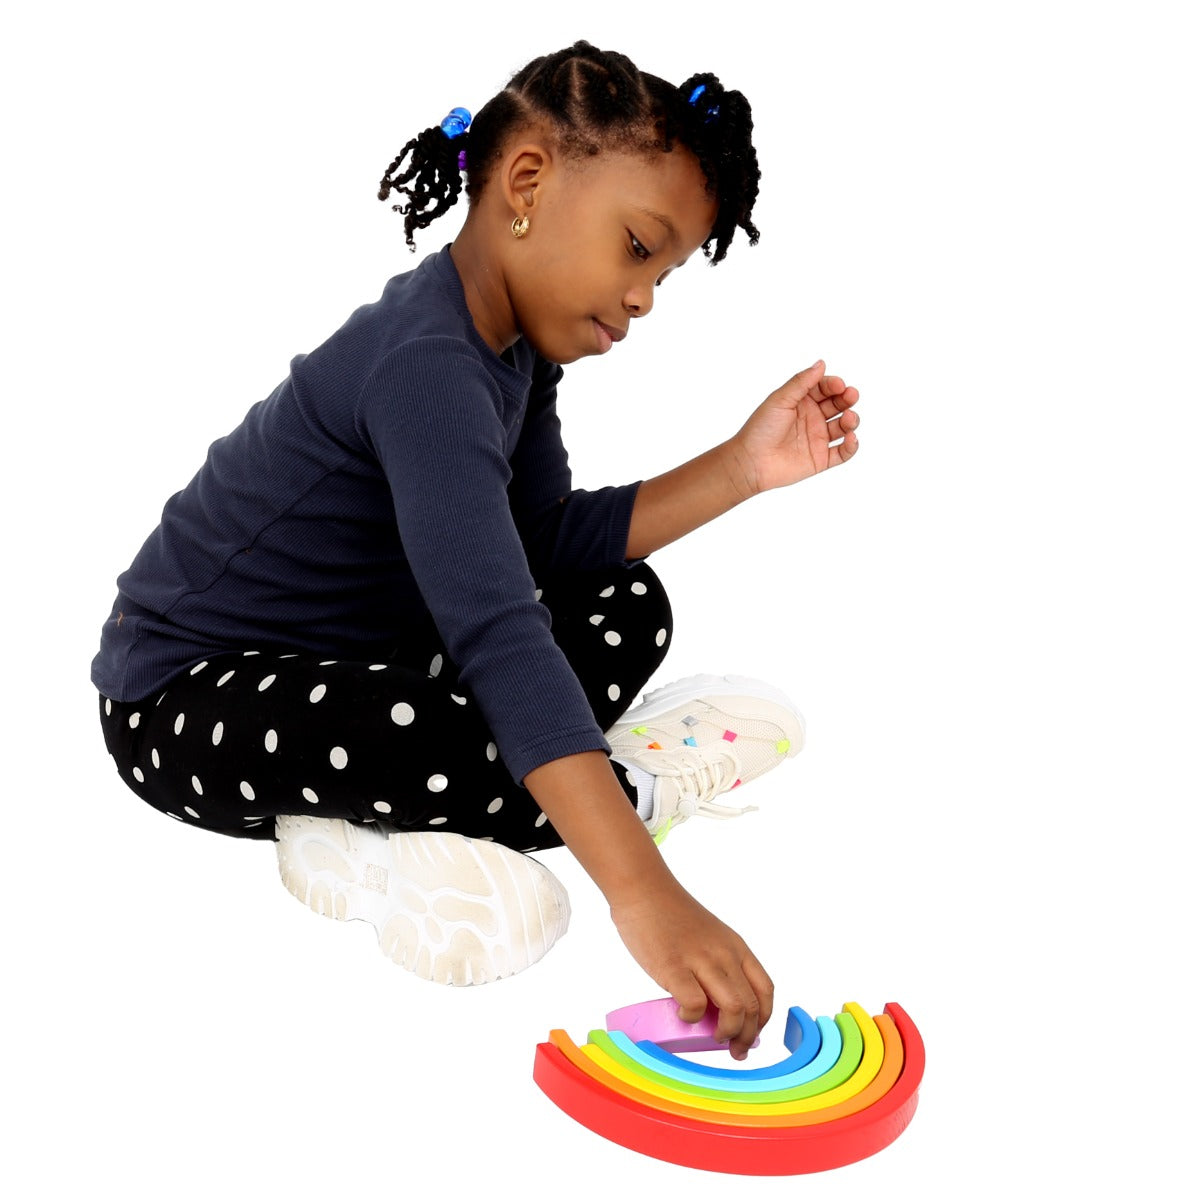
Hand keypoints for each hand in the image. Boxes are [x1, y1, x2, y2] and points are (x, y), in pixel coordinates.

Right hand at [610, 880, 772, 1059]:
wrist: (644, 890)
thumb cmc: (671, 916)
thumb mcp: (709, 936)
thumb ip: (718, 963)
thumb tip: (718, 1006)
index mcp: (736, 947)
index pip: (765, 990)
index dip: (763, 1019)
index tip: (752, 1036)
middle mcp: (725, 954)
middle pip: (753, 1006)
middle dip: (747, 1037)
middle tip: (734, 1050)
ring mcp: (701, 960)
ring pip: (734, 1010)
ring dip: (727, 1033)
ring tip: (713, 1037)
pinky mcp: (674, 967)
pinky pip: (695, 1006)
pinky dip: (692, 1019)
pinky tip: (682, 1014)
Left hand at [728, 360, 859, 496]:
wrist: (751, 462)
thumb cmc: (760, 429)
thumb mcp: (780, 400)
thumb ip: (801, 382)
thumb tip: (821, 364)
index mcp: (802, 401)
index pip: (825, 388)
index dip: (834, 385)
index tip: (839, 385)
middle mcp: (812, 418)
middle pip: (838, 405)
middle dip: (847, 399)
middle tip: (850, 396)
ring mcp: (817, 438)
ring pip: (844, 426)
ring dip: (851, 420)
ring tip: (848, 418)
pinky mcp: (820, 459)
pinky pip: (843, 452)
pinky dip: (851, 445)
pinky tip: (851, 438)